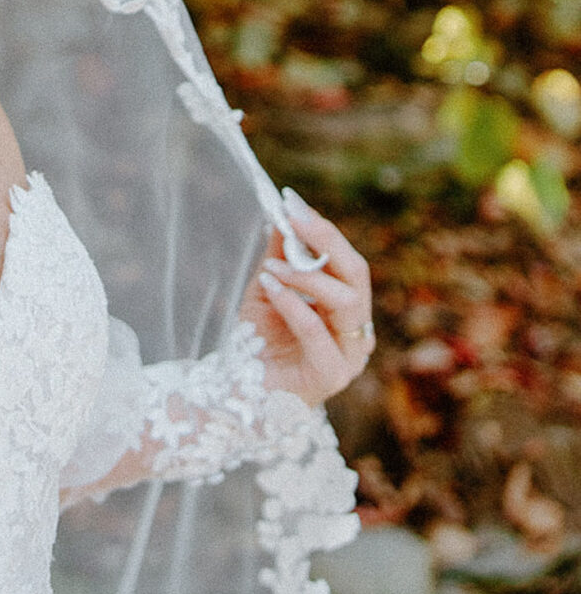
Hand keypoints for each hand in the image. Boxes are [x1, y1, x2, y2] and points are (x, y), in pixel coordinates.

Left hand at [239, 192, 373, 405]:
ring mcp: (349, 357)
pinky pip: (318, 333)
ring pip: (347, 302)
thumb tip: (284, 215)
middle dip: (326, 241)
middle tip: (293, 217)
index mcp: (347, 311)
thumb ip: (280, 256)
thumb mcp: (267, 288)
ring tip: (273, 266)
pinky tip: (271, 286)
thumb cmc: (256, 342)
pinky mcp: (330, 377)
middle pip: (356, 276)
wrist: (236, 392)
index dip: (324, 231)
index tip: (293, 202)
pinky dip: (294, 305)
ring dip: (307, 275)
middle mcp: (357, 332)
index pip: (348, 263)